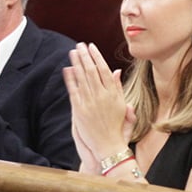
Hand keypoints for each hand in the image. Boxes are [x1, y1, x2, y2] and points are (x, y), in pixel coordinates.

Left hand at [63, 42, 129, 162]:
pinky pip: (73, 90)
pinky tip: (67, 69)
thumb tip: (116, 71)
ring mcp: (89, 103)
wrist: (108, 146)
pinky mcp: (79, 110)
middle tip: (80, 45)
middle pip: (91, 70)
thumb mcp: (123, 106)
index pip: (104, 70)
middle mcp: (101, 96)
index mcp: (113, 94)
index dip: (97, 57)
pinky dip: (70, 79)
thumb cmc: (117, 127)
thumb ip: (119, 88)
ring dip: (76, 63)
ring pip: (81, 78)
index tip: (92, 47)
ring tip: (72, 52)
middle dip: (85, 56)